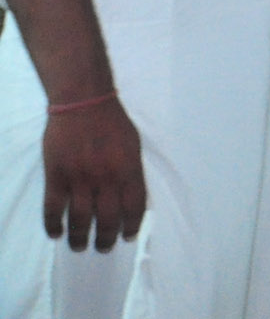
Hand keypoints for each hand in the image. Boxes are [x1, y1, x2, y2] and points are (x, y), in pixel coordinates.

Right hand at [42, 97, 145, 250]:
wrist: (83, 102)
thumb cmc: (112, 122)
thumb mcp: (133, 145)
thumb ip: (132, 171)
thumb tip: (131, 197)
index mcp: (129, 169)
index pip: (134, 206)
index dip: (132, 225)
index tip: (127, 236)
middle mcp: (106, 177)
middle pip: (107, 219)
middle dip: (105, 239)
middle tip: (102, 248)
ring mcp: (80, 178)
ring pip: (80, 219)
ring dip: (80, 237)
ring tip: (80, 247)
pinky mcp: (56, 175)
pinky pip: (54, 208)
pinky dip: (54, 224)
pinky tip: (56, 233)